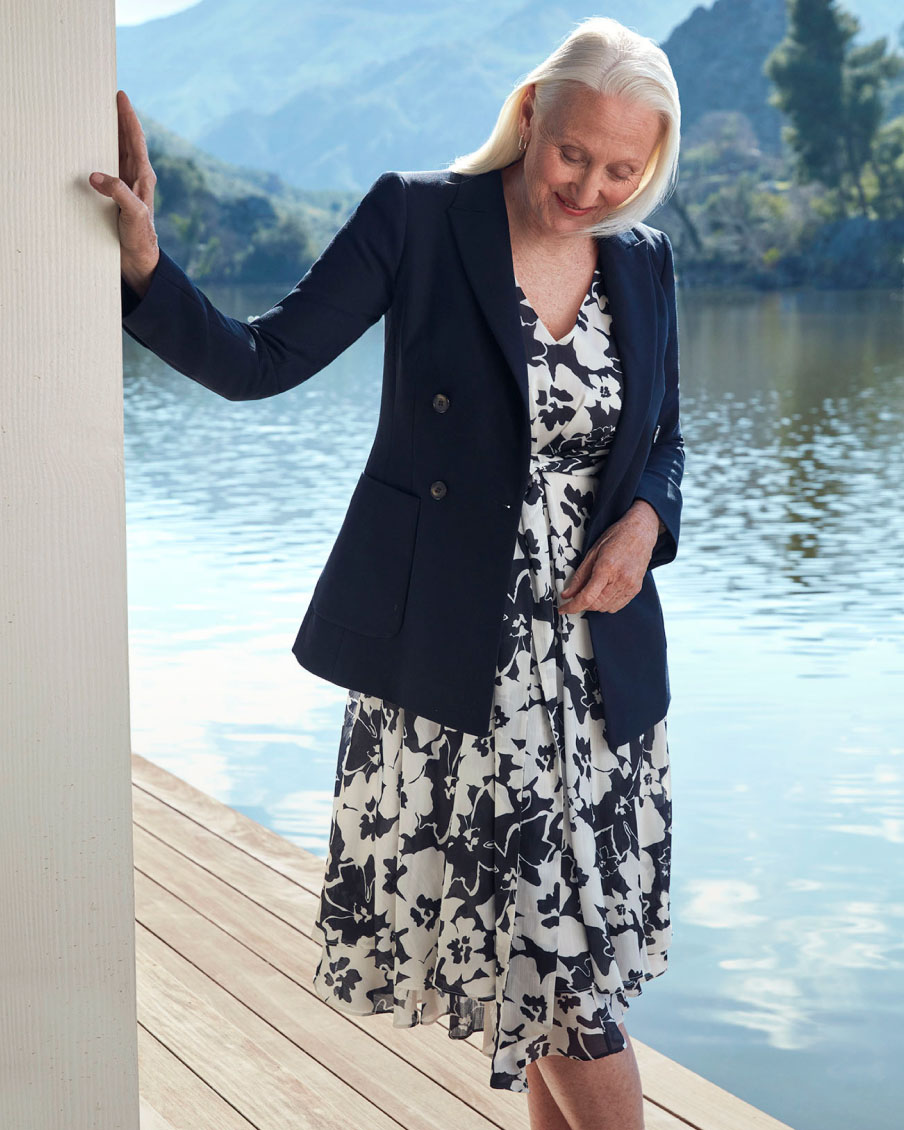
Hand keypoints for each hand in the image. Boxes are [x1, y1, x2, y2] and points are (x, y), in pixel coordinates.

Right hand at [87, 90, 159, 295]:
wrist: (140, 261)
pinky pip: (107, 168)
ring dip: (107, 134)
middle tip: (105, 97)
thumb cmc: (141, 239)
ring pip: (116, 152)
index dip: (128, 117)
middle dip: (117, 118)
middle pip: (125, 140)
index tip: (121, 96)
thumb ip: (118, 193)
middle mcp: (136, 178)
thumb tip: (96, 176)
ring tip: (96, 115)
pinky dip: (98, 155)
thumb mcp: (134, 215)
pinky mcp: (116, 196)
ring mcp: (126, 186)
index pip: (135, 140)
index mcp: (144, 177)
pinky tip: (88, 150)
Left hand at [557, 501, 660, 614]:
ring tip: (592, 591)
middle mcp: (620, 579)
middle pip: (596, 605)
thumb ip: (579, 576)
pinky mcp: (635, 589)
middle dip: (583, 604)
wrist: (641, 532)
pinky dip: (606, 604)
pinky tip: (603, 593)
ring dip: (595, 604)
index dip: (572, 606)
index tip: (564, 609)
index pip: (587, 597)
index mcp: (607, 568)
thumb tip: (568, 593)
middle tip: (576, 596)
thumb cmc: (617, 537)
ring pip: (606, 608)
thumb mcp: (592, 552)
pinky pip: (617, 606)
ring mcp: (630, 586)